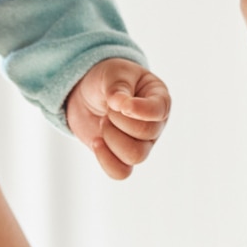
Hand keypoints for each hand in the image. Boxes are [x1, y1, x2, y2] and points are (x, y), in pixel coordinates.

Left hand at [65, 59, 170, 179]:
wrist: (86, 94)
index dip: (140, 110)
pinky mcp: (122, 158)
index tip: (119, 104)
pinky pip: (121, 172)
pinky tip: (96, 141)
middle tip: (108, 108)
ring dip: (112, 138)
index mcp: (159, 100)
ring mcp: (141, 144)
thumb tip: (121, 105)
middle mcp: (155, 125)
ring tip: (103, 122)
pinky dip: (106, 159)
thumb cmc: (107, 80)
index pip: (159, 111)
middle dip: (118, 120)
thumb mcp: (112, 74)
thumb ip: (118, 87)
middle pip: (146, 134)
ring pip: (135, 156)